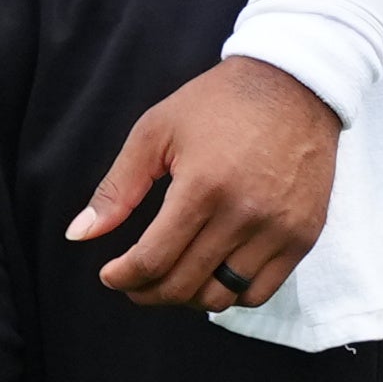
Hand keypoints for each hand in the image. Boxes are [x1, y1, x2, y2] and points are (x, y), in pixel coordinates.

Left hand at [73, 57, 340, 311]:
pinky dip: (231, 293)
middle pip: (184, 285)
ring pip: (222, 297)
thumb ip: (116, 188)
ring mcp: (279, 228)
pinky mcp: (303, 235)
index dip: (123, 277)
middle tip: (134, 283)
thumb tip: (78, 235)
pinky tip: (214, 273)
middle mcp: (244, 214)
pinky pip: (261, 291)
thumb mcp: (155, 132)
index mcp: (202, 186)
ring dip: (188, 297)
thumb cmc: (218, 103)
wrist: (295, 84)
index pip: (153, 260)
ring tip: (173, 277)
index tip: (111, 275)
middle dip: (147, 292)